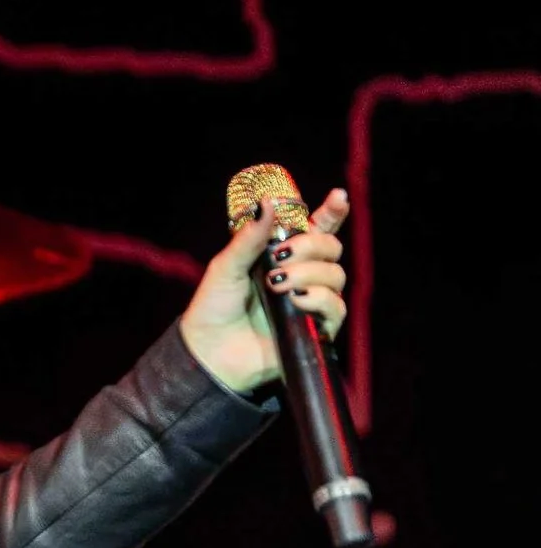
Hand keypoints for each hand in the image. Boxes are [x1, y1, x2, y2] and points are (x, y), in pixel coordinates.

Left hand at [178, 188, 349, 394]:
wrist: (209, 350)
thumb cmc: (215, 308)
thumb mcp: (226, 267)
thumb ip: (249, 238)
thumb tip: (267, 203)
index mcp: (284, 256)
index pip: (318, 229)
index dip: (333, 211)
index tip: (338, 197)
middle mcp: (304, 275)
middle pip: (332, 247)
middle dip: (310, 246)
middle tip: (279, 257)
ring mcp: (312, 300)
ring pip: (336, 274)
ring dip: (308, 273)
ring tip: (276, 284)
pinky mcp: (317, 328)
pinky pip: (336, 306)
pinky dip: (318, 298)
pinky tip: (295, 300)